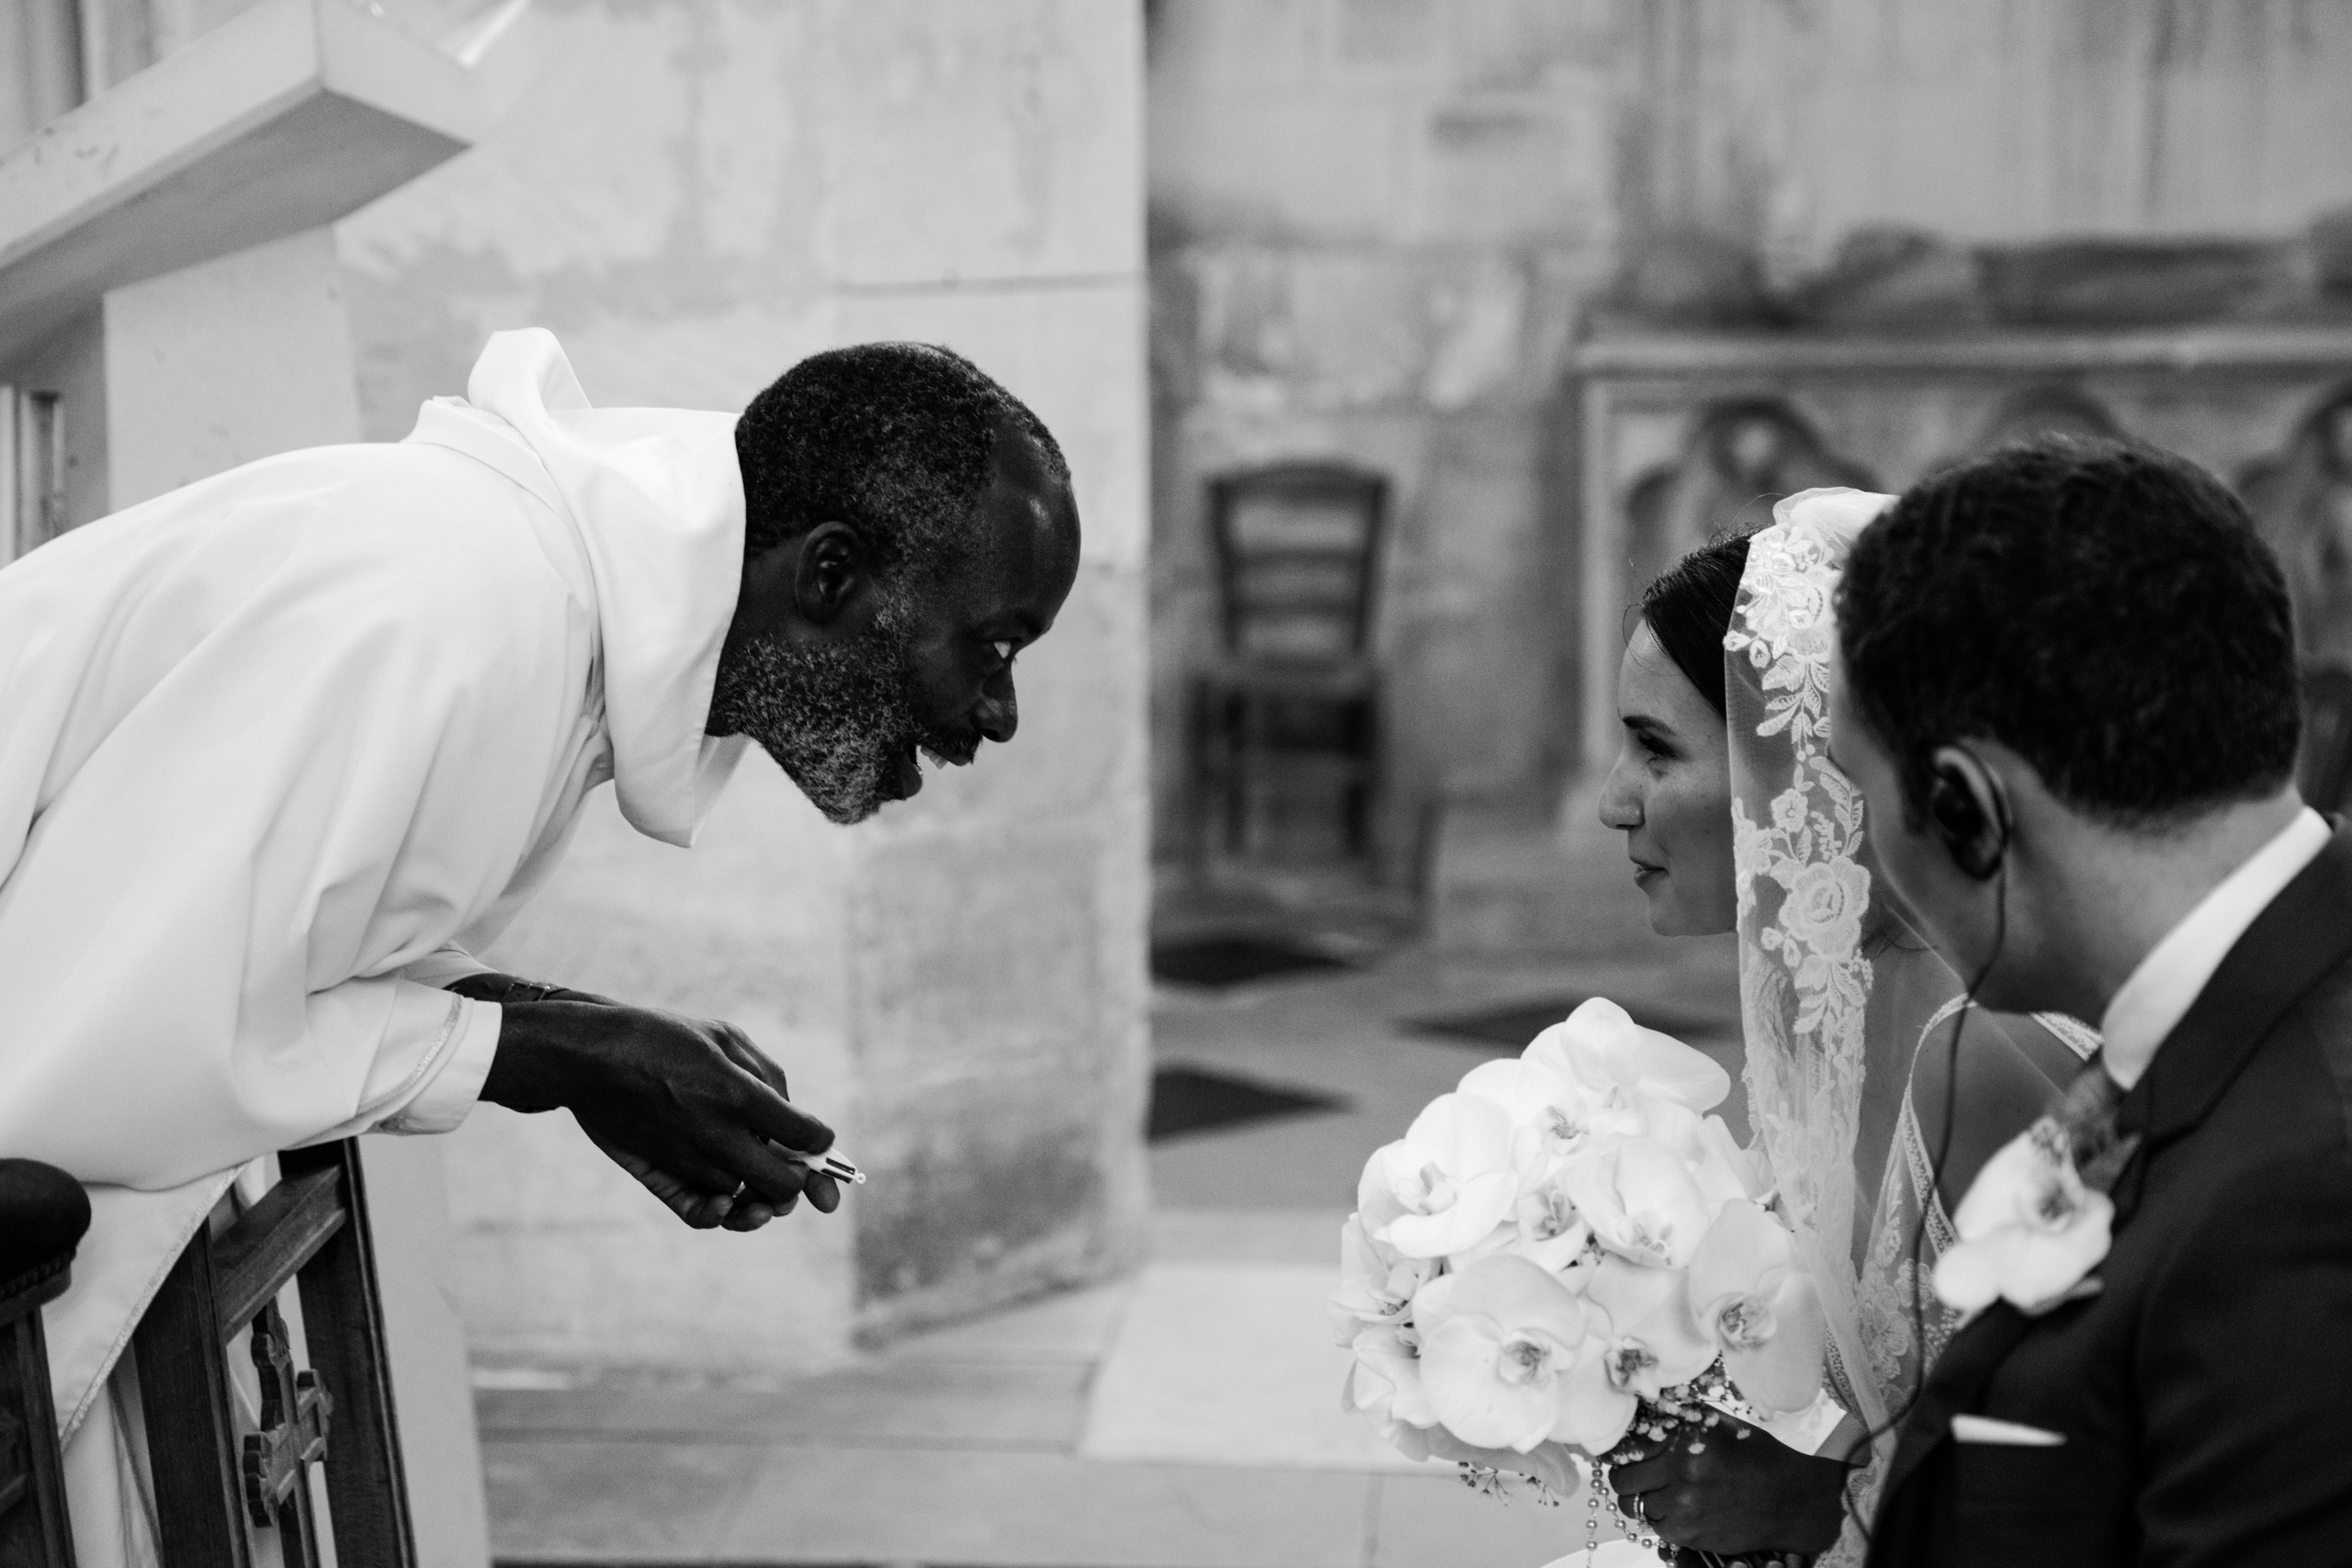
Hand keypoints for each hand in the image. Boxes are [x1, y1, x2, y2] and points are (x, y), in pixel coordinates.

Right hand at [475, 989, 841, 1229]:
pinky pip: (702, 1214)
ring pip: (747, 1198)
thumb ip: (768, 1076)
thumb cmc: (661, 1037)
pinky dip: (722, 1213)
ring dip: (759, 1189)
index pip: (806, 1136)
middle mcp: (718, 1135)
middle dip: (801, 1179)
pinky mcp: (662, 1176)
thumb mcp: (725, 1035)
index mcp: (740, 1095)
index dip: (820, 1141)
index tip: (817, 1137)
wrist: (590, 1057)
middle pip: (785, 1184)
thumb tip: (790, 1115)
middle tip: (797, 1166)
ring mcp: (689, 1160)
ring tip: (759, 1171)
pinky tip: (729, 1201)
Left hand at [1611, 1417, 1852, 1556]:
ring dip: (1645, 1499)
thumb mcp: (1718, 1424)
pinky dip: (1662, 1520)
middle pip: (1622, 1479)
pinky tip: (1681, 1509)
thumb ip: (1677, 1417)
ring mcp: (1685, 1506)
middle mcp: (1682, 1472)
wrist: (1791, 1500)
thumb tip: (1638, 1409)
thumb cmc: (1754, 1455)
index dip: (1617, 1448)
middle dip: (1625, 1476)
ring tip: (1664, 1491)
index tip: (1615, 1450)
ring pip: (1635, 1505)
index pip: (1626, 1444)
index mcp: (1686, 1438)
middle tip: (1636, 1474)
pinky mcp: (1691, 1534)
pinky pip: (1656, 1527)